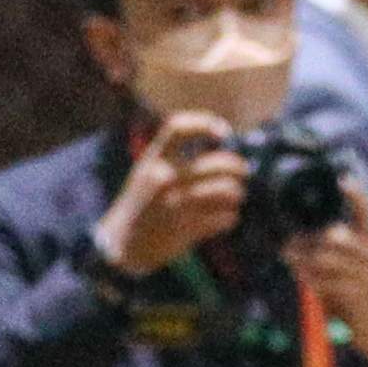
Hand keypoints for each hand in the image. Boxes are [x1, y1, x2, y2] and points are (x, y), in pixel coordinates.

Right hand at [92, 112, 248, 274]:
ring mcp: (175, 205)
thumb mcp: (148, 171)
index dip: (204, 124)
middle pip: (215, 163)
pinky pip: (224, 218)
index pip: (178, 129)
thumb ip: (174, 157)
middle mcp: (163, 179)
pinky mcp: (186, 229)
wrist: (123, 242)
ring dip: (237, 192)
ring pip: (225, 191)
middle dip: (237, 166)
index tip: (224, 133)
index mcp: (152, 160)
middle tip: (244, 170)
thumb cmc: (143, 202)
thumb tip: (220, 145)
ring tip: (236, 195)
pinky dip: (230, 217)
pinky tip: (227, 217)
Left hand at [285, 189, 367, 366]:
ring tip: (292, 266)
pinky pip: (331, 282)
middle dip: (307, 241)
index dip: (357, 195)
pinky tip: (307, 285)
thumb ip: (325, 261)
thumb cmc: (361, 304)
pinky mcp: (363, 295)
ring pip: (329, 258)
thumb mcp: (346, 277)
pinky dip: (314, 282)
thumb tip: (294, 248)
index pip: (366, 214)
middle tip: (286, 248)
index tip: (344, 179)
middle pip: (335, 236)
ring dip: (305, 262)